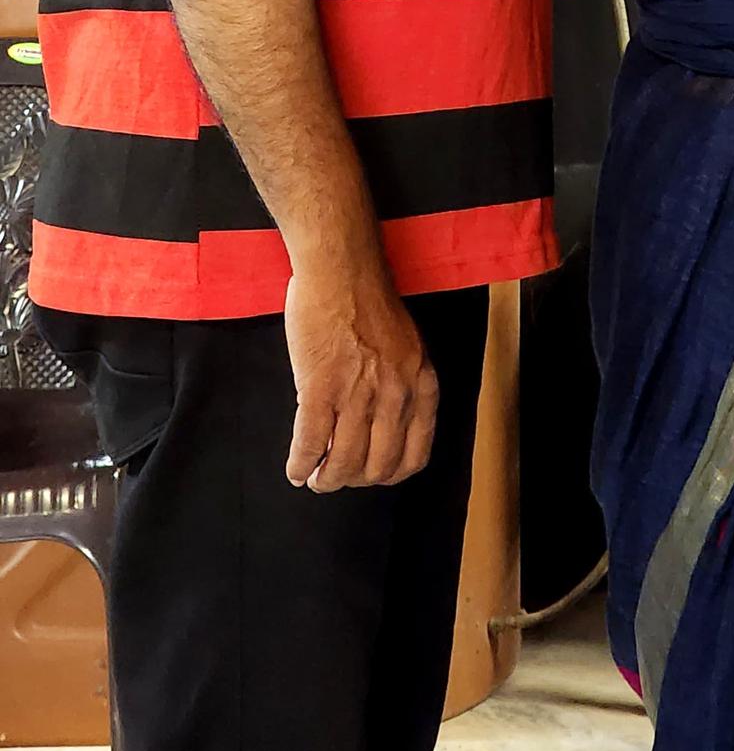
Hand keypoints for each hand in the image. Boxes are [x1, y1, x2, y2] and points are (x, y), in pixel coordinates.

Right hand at [283, 261, 438, 492]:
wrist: (342, 270)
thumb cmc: (370, 301)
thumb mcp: (407, 348)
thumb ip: (402, 387)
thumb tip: (384, 427)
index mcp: (421, 385)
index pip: (414, 455)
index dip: (389, 474)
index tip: (371, 475)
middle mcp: (395, 395)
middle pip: (377, 467)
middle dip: (355, 480)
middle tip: (336, 477)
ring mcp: (357, 394)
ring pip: (342, 463)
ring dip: (325, 479)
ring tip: (314, 478)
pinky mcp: (320, 388)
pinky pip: (309, 443)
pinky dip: (300, 464)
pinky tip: (295, 469)